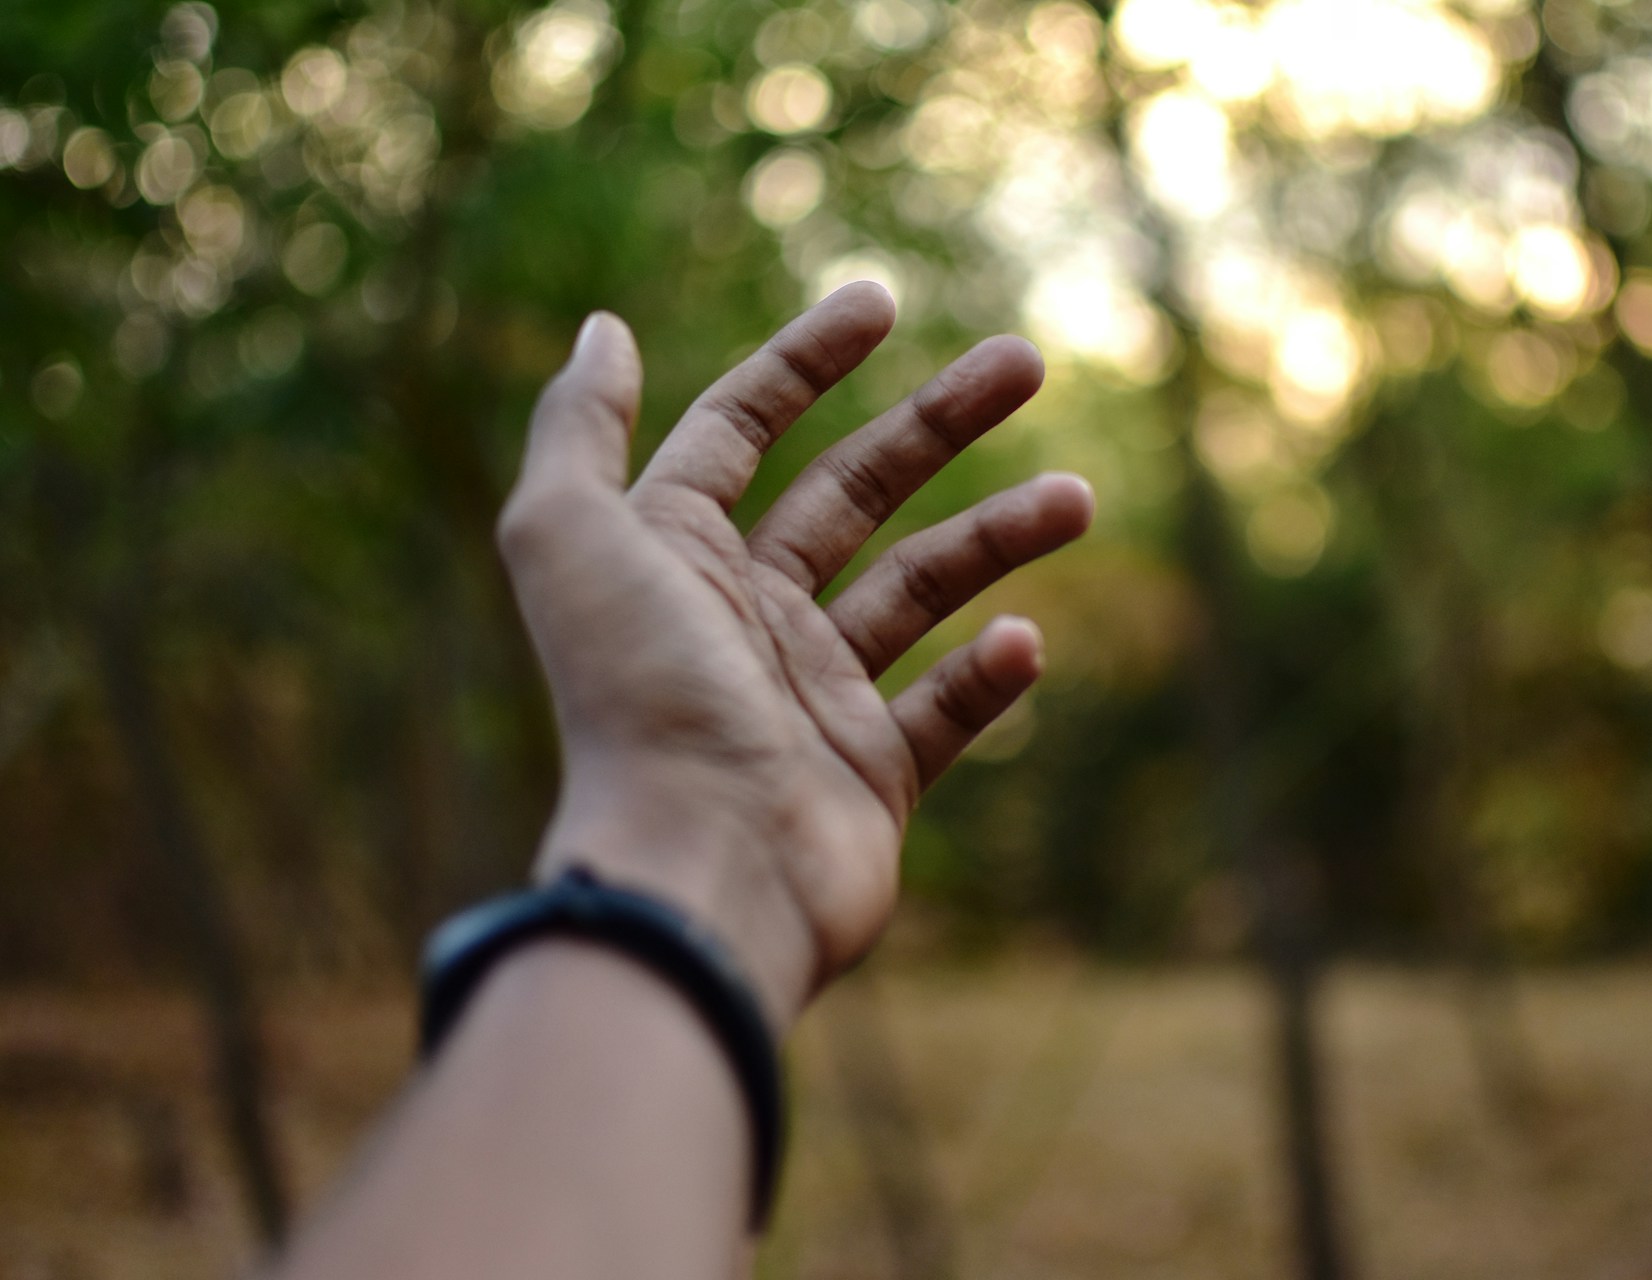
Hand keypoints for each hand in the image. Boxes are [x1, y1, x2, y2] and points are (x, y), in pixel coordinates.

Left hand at [496, 283, 1092, 1030]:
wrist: (697, 868)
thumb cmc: (635, 696)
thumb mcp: (570, 536)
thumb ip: (578, 429)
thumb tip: (601, 330)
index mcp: (677, 555)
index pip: (742, 430)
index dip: (802, 360)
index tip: (880, 299)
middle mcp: (745, 617)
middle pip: (855, 492)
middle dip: (937, 421)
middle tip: (1024, 360)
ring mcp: (812, 697)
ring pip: (919, 589)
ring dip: (998, 536)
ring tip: (1078, 496)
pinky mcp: (869, 776)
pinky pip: (943, 710)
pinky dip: (986, 674)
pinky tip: (1023, 642)